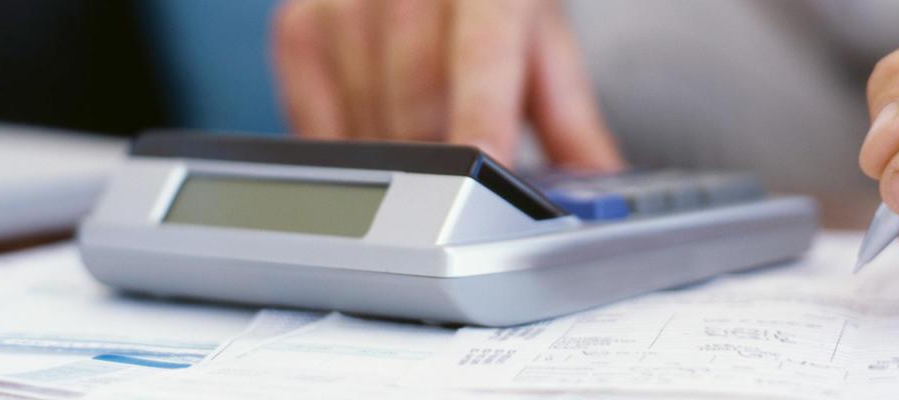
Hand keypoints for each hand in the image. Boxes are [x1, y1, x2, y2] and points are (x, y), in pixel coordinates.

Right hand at [272, 0, 623, 169]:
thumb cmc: (488, 6)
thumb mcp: (542, 47)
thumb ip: (573, 124)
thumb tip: (600, 198)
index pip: (483, 50)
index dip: (484, 115)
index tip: (490, 168)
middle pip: (418, 97)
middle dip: (444, 160)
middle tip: (466, 197)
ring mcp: (344, 3)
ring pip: (368, 117)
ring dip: (400, 160)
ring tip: (428, 159)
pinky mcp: (298, 27)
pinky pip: (316, 125)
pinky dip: (350, 151)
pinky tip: (379, 141)